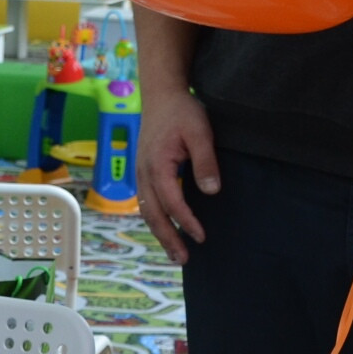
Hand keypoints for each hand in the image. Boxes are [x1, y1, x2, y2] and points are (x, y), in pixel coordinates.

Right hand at [138, 85, 218, 264]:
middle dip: (168, 238)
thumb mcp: (200, 131)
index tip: (202, 236)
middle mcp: (144, 173)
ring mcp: (140, 174)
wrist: (161, 94)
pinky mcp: (143, 172)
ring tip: (174, 253)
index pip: (172, 201)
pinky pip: (145, 203)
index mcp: (157, 165)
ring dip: (160, 233)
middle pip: (153, 214)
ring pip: (146, 211)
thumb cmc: (182, 111)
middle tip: (183, 259)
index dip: (186, 222)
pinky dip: (155, 220)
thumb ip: (205, 162)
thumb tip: (211, 192)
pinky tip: (165, 229)